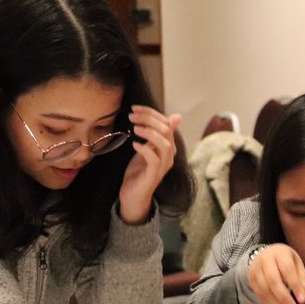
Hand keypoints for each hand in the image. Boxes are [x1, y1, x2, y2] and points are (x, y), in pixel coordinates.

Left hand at [119, 106, 179, 224]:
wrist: (133, 195)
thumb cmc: (139, 171)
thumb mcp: (146, 147)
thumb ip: (154, 133)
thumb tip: (172, 116)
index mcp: (168, 146)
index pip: (166, 123)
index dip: (152, 113)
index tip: (135, 108)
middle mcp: (169, 154)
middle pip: (166, 130)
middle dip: (149, 119)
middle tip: (132, 116)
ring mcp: (163, 165)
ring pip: (164, 144)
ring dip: (149, 133)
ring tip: (134, 128)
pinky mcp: (154, 174)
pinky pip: (154, 159)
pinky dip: (144, 149)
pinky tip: (134, 144)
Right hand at [247, 244, 304, 303]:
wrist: (265, 254)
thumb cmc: (285, 260)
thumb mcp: (296, 264)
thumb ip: (302, 279)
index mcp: (280, 253)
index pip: (287, 270)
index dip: (295, 286)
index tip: (303, 301)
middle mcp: (265, 260)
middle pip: (273, 281)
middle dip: (285, 298)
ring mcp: (255, 270)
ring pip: (264, 290)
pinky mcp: (251, 280)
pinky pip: (260, 295)